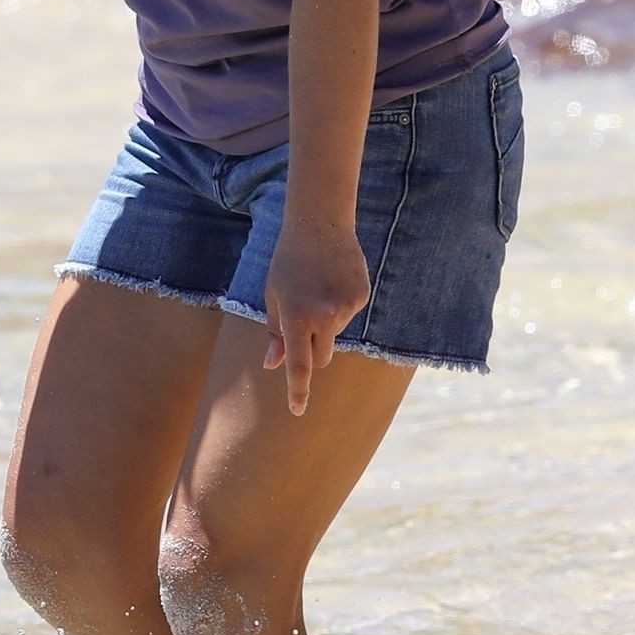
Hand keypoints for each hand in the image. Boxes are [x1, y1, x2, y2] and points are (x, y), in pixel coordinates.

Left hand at [261, 223, 370, 414]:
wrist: (320, 224)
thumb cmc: (288, 261)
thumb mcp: (273, 295)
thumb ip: (275, 332)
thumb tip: (273, 364)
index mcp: (295, 317)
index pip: (298, 365)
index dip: (297, 390)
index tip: (298, 411)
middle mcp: (322, 317)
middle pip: (322, 357)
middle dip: (313, 350)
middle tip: (305, 320)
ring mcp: (345, 308)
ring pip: (335, 333)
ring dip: (326, 321)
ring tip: (318, 286)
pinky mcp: (361, 297)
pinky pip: (349, 314)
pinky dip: (341, 305)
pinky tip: (333, 279)